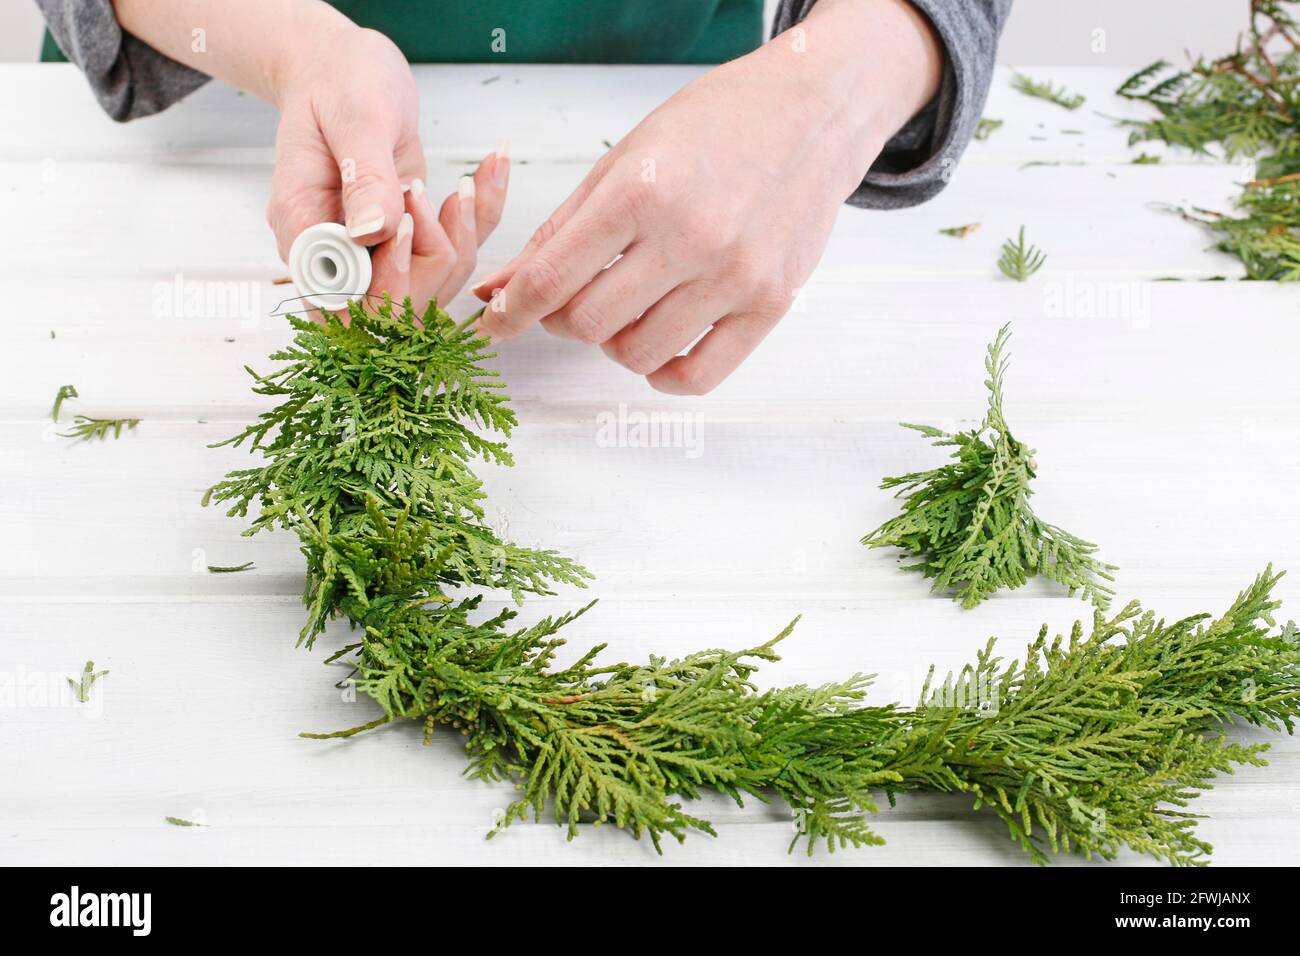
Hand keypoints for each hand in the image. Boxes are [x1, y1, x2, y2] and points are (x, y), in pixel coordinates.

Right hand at [268, 24, 509, 308]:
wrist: (341, 68)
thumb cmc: (338, 81)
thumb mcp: (356, 118)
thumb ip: (365, 177)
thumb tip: (372, 233)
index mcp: (306, 229)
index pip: (343, 300)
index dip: (385, 281)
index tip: (405, 222)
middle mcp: (339, 253)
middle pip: (395, 307)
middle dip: (431, 257)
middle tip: (432, 194)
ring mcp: (375, 251)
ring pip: (433, 287)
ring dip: (459, 238)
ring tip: (463, 184)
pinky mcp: (409, 239)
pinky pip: (453, 253)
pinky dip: (480, 218)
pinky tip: (489, 173)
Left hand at [473, 0, 939, 392]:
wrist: (813, 112)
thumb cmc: (716, 124)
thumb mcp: (623, 160)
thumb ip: (558, 230)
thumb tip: (496, 288)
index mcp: (640, 191)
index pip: (551, 279)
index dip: (511, 311)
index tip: (500, 321)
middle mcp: (690, 237)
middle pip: (588, 324)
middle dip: (564, 319)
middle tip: (573, 298)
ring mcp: (735, 276)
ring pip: (637, 354)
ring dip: (613, 342)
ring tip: (625, 309)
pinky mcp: (770, 304)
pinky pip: (698, 376)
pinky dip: (663, 374)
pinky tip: (657, 348)